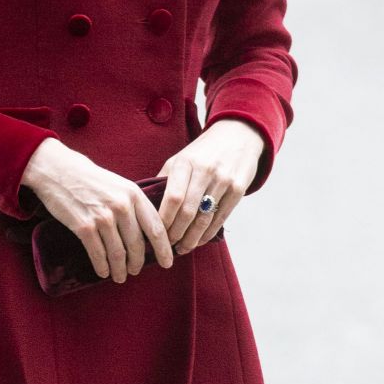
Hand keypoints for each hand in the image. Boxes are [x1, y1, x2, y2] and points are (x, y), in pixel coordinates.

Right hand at [21, 138, 173, 282]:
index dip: (163, 250)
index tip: (167, 263)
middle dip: (138, 263)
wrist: (58, 170)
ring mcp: (103, 218)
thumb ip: (134, 205)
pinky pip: (98, 254)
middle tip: (136, 271)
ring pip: (118, 253)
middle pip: (137, 245)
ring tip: (120, 276)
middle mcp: (121, 207)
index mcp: (134, 195)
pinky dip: (102, 266)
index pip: (156, 228)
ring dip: (120, 269)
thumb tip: (148, 232)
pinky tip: (103, 272)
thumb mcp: (119, 184)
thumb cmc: (90, 179)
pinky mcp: (84, 227)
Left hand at [156, 119, 263, 252]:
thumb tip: (143, 208)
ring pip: (205, 218)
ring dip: (192, 238)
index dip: (164, 220)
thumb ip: (164, 181)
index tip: (155, 234)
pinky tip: (199, 240)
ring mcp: (224, 179)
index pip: (172, 198)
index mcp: (185, 162)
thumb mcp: (180, 159)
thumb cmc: (201, 153)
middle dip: (176, 234)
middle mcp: (205, 170)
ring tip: (183, 248)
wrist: (237, 134)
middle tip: (168, 247)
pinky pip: (221, 217)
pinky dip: (208, 233)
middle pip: (188, 211)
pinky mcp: (239, 188)